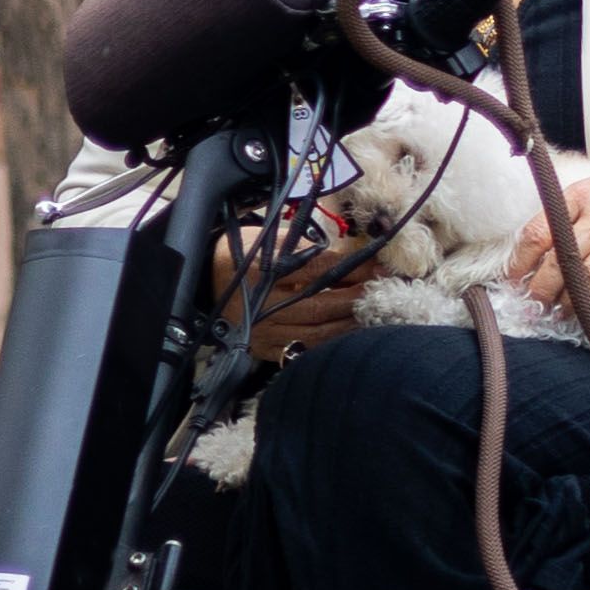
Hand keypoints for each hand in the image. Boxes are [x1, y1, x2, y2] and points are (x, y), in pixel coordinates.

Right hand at [217, 216, 381, 361]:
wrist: (206, 279)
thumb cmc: (246, 253)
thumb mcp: (272, 239)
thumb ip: (309, 248)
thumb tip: (355, 256)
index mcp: (263, 269)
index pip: (319, 270)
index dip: (353, 269)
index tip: (380, 268)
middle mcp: (261, 303)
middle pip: (320, 304)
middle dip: (356, 298)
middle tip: (383, 292)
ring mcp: (261, 330)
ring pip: (315, 332)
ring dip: (349, 324)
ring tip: (373, 314)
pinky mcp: (262, 348)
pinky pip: (302, 350)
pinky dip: (329, 344)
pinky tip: (349, 336)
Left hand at [508, 154, 589, 309]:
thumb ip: (568, 212)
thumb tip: (534, 246)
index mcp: (583, 195)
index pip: (540, 231)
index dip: (520, 260)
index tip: (512, 277)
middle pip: (561, 260)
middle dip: (541, 287)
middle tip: (533, 301)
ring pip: (587, 278)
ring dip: (568, 300)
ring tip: (557, 310)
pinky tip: (588, 309)